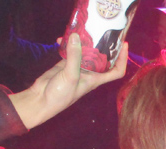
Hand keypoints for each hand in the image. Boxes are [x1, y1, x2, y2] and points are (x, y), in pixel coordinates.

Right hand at [9, 33, 128, 129]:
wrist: (41, 101)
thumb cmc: (60, 95)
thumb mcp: (70, 75)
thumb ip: (74, 56)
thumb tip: (75, 36)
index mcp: (96, 79)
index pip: (116, 71)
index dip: (123, 59)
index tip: (124, 45)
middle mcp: (89, 73)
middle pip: (102, 58)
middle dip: (103, 45)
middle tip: (102, 30)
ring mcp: (77, 68)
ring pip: (85, 52)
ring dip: (84, 42)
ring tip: (82, 29)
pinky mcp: (64, 65)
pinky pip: (69, 51)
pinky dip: (66, 44)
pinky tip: (60, 38)